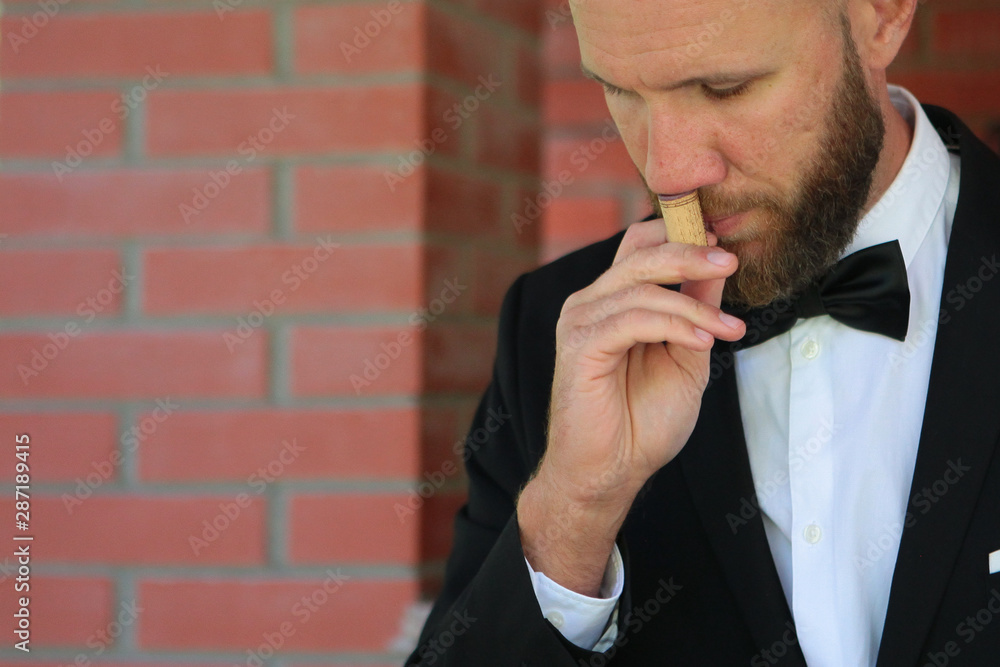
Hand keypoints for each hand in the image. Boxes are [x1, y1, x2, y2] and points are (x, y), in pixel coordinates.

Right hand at [517, 221, 744, 594]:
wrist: (611, 471)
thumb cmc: (642, 421)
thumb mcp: (685, 356)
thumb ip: (697, 311)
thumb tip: (719, 267)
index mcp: (612, 300)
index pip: (640, 244)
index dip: (680, 234)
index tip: (727, 246)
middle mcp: (591, 302)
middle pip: (640, 254)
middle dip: (691, 254)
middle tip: (732, 261)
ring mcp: (581, 322)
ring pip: (641, 288)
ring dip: (694, 306)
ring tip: (731, 329)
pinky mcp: (580, 346)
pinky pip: (631, 319)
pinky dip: (674, 325)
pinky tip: (705, 342)